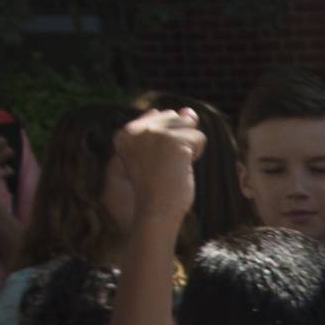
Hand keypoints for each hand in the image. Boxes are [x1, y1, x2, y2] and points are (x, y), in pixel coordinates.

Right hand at [116, 108, 203, 224]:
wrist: (157, 213)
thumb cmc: (158, 190)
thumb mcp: (158, 156)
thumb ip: (169, 130)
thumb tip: (190, 111)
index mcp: (125, 134)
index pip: (159, 116)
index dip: (169, 139)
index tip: (161, 161)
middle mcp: (137, 129)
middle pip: (174, 117)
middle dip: (180, 141)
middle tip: (169, 165)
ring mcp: (154, 133)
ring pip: (188, 125)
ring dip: (190, 147)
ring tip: (176, 167)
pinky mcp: (172, 141)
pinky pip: (199, 137)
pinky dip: (198, 153)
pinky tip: (184, 167)